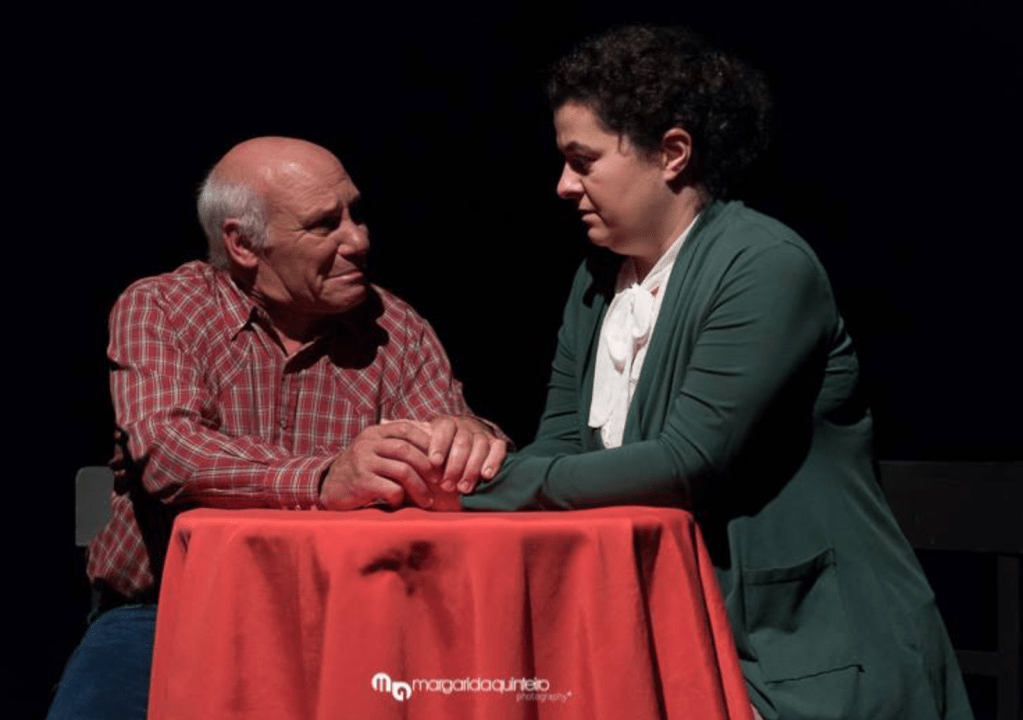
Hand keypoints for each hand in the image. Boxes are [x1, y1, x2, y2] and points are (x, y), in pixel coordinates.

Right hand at [319, 421, 438, 510]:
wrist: (328, 487)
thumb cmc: (361, 470)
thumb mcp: (375, 450)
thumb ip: (397, 444)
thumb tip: (433, 441)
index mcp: (374, 432)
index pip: (406, 428)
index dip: (427, 440)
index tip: (441, 457)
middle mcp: (367, 443)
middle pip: (406, 450)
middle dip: (427, 466)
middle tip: (439, 480)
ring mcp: (363, 462)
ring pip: (402, 470)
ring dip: (419, 487)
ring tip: (426, 500)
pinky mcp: (361, 482)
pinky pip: (391, 489)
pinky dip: (400, 498)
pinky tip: (397, 504)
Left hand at [423, 415, 506, 494]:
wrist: (461, 449)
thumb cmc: (437, 456)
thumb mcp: (425, 451)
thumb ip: (418, 455)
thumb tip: (407, 466)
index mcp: (446, 423)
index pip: (444, 428)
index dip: (439, 444)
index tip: (434, 462)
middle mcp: (465, 425)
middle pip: (463, 441)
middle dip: (455, 465)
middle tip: (447, 486)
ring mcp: (482, 433)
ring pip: (480, 445)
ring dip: (472, 469)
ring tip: (463, 488)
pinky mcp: (497, 443)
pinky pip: (498, 449)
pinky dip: (493, 462)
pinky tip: (486, 476)